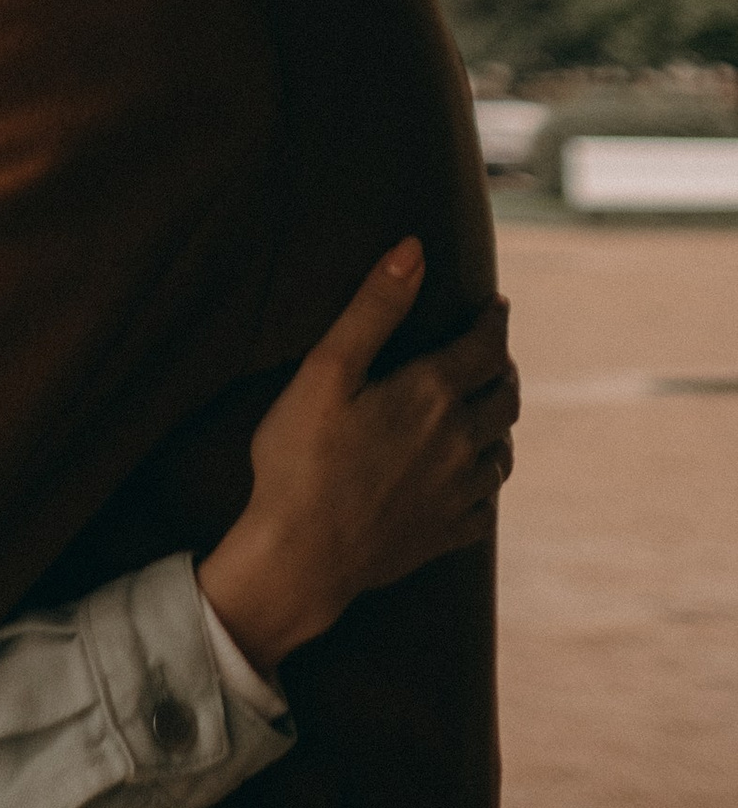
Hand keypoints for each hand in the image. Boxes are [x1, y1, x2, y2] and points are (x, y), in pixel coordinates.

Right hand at [196, 242, 517, 677]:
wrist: (301, 557)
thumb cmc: (301, 458)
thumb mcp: (326, 370)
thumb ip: (374, 308)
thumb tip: (415, 249)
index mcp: (433, 395)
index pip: (486, 347)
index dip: (494, 321)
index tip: (496, 305)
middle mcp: (460, 443)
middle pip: (505, 396)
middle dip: (502, 368)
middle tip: (490, 353)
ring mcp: (458, 494)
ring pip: (502, 450)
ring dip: (498, 422)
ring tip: (484, 408)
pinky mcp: (448, 534)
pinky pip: (488, 502)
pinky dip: (486, 477)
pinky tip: (470, 475)